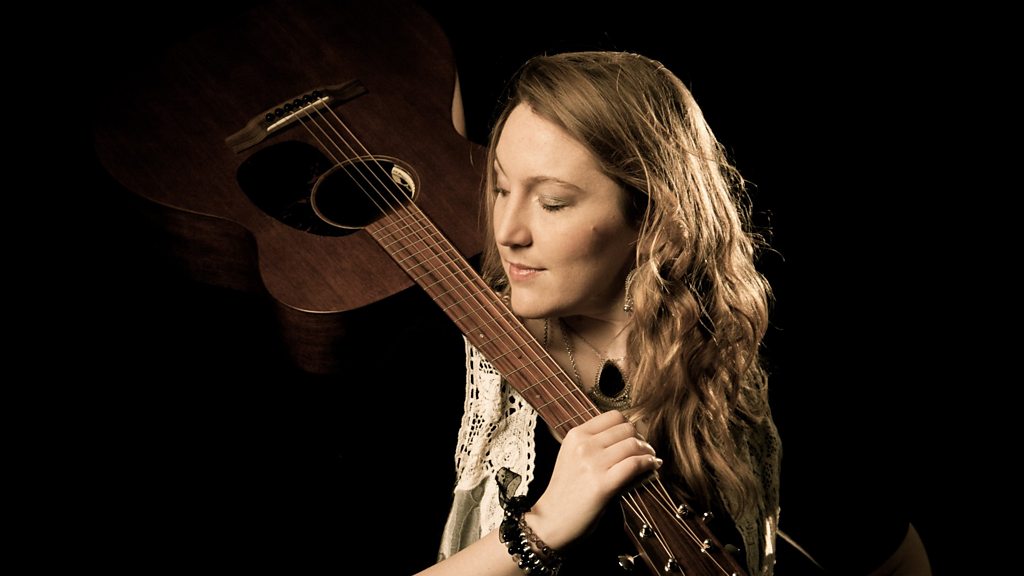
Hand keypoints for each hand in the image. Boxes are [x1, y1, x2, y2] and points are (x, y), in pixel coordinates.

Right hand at [527, 410, 660, 549]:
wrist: (552, 520)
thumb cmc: (566, 491)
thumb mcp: (573, 457)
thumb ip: (596, 444)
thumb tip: (631, 436)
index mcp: (576, 435)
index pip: (613, 416)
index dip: (629, 425)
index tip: (635, 436)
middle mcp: (584, 445)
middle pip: (627, 429)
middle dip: (640, 438)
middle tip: (645, 450)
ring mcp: (593, 464)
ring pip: (633, 445)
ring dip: (648, 451)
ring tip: (650, 459)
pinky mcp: (603, 484)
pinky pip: (635, 464)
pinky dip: (649, 464)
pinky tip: (652, 467)